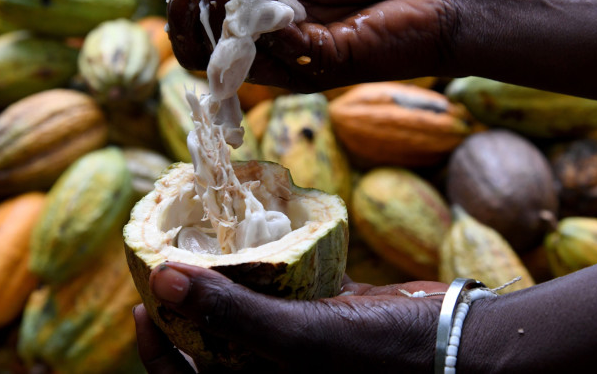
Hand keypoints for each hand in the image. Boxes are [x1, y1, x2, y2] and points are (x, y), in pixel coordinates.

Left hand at [133, 262, 445, 373]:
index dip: (159, 351)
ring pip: (248, 313)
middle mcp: (274, 371)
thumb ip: (229, 311)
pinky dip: (273, 266)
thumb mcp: (296, 339)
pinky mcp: (326, 315)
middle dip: (191, 306)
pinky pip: (287, 291)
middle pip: (213, 341)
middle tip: (172, 263)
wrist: (452, 346)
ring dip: (228, 281)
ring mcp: (301, 343)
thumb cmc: (376, 360)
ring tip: (209, 243)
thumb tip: (160, 280)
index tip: (144, 306)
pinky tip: (263, 235)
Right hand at [164, 0, 457, 92]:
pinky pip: (270, 44)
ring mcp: (289, 59)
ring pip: (223, 52)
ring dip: (214, 5)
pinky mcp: (315, 65)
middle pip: (196, 42)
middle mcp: (268, 41)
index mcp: (264, 11)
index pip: (202, 9)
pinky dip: (260, 3)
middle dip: (185, 3)